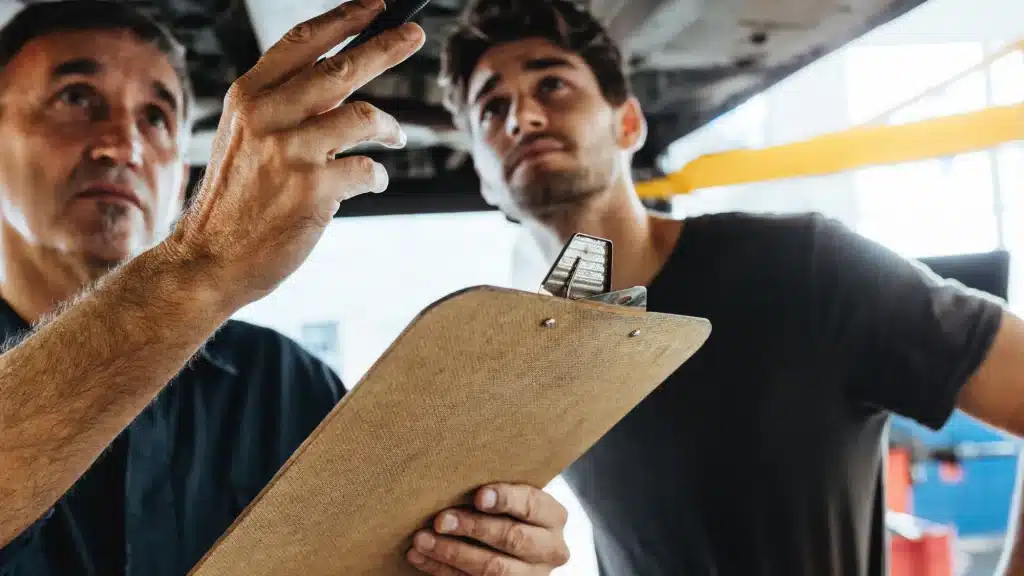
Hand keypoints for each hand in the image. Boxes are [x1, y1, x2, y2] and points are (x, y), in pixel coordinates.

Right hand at [167, 0, 423, 309]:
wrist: (210, 257)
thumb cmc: (236, 199)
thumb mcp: (246, 138)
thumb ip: (287, 108)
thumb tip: (344, 84)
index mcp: (249, 97)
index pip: (302, 42)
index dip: (344, 19)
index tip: (376, 5)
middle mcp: (268, 116)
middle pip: (343, 67)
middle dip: (386, 45)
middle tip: (414, 33)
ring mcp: (292, 151)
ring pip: (365, 116)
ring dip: (390, 128)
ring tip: (396, 138)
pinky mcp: (314, 189)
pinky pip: (368, 170)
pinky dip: (378, 176)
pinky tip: (373, 183)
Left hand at [407, 483, 570, 574]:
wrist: (515, 546)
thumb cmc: (506, 509)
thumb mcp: (513, 496)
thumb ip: (495, 490)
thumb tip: (456, 474)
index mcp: (553, 517)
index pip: (532, 505)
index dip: (506, 500)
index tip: (479, 496)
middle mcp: (550, 549)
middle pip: (512, 538)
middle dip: (473, 528)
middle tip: (441, 519)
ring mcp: (531, 575)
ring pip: (493, 569)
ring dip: (452, 553)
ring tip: (422, 539)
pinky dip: (441, 570)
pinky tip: (419, 556)